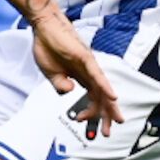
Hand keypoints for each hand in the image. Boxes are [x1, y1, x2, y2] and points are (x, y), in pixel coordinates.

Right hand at [27, 9, 123, 134]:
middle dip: (106, 115)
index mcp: (79, 77)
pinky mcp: (84, 57)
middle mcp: (88, 72)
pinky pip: (97, 75)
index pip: (91, 98)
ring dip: (109, 106)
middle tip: (108, 132)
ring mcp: (88, 65)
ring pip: (102, 89)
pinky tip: (112, 97)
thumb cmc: (47, 46)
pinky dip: (105, 86)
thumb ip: (59, 85)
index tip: (81, 121)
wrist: (43, 27)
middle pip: (101, 97)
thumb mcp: (50, 73)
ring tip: (116, 120)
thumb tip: (69, 93)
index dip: (89, 113)